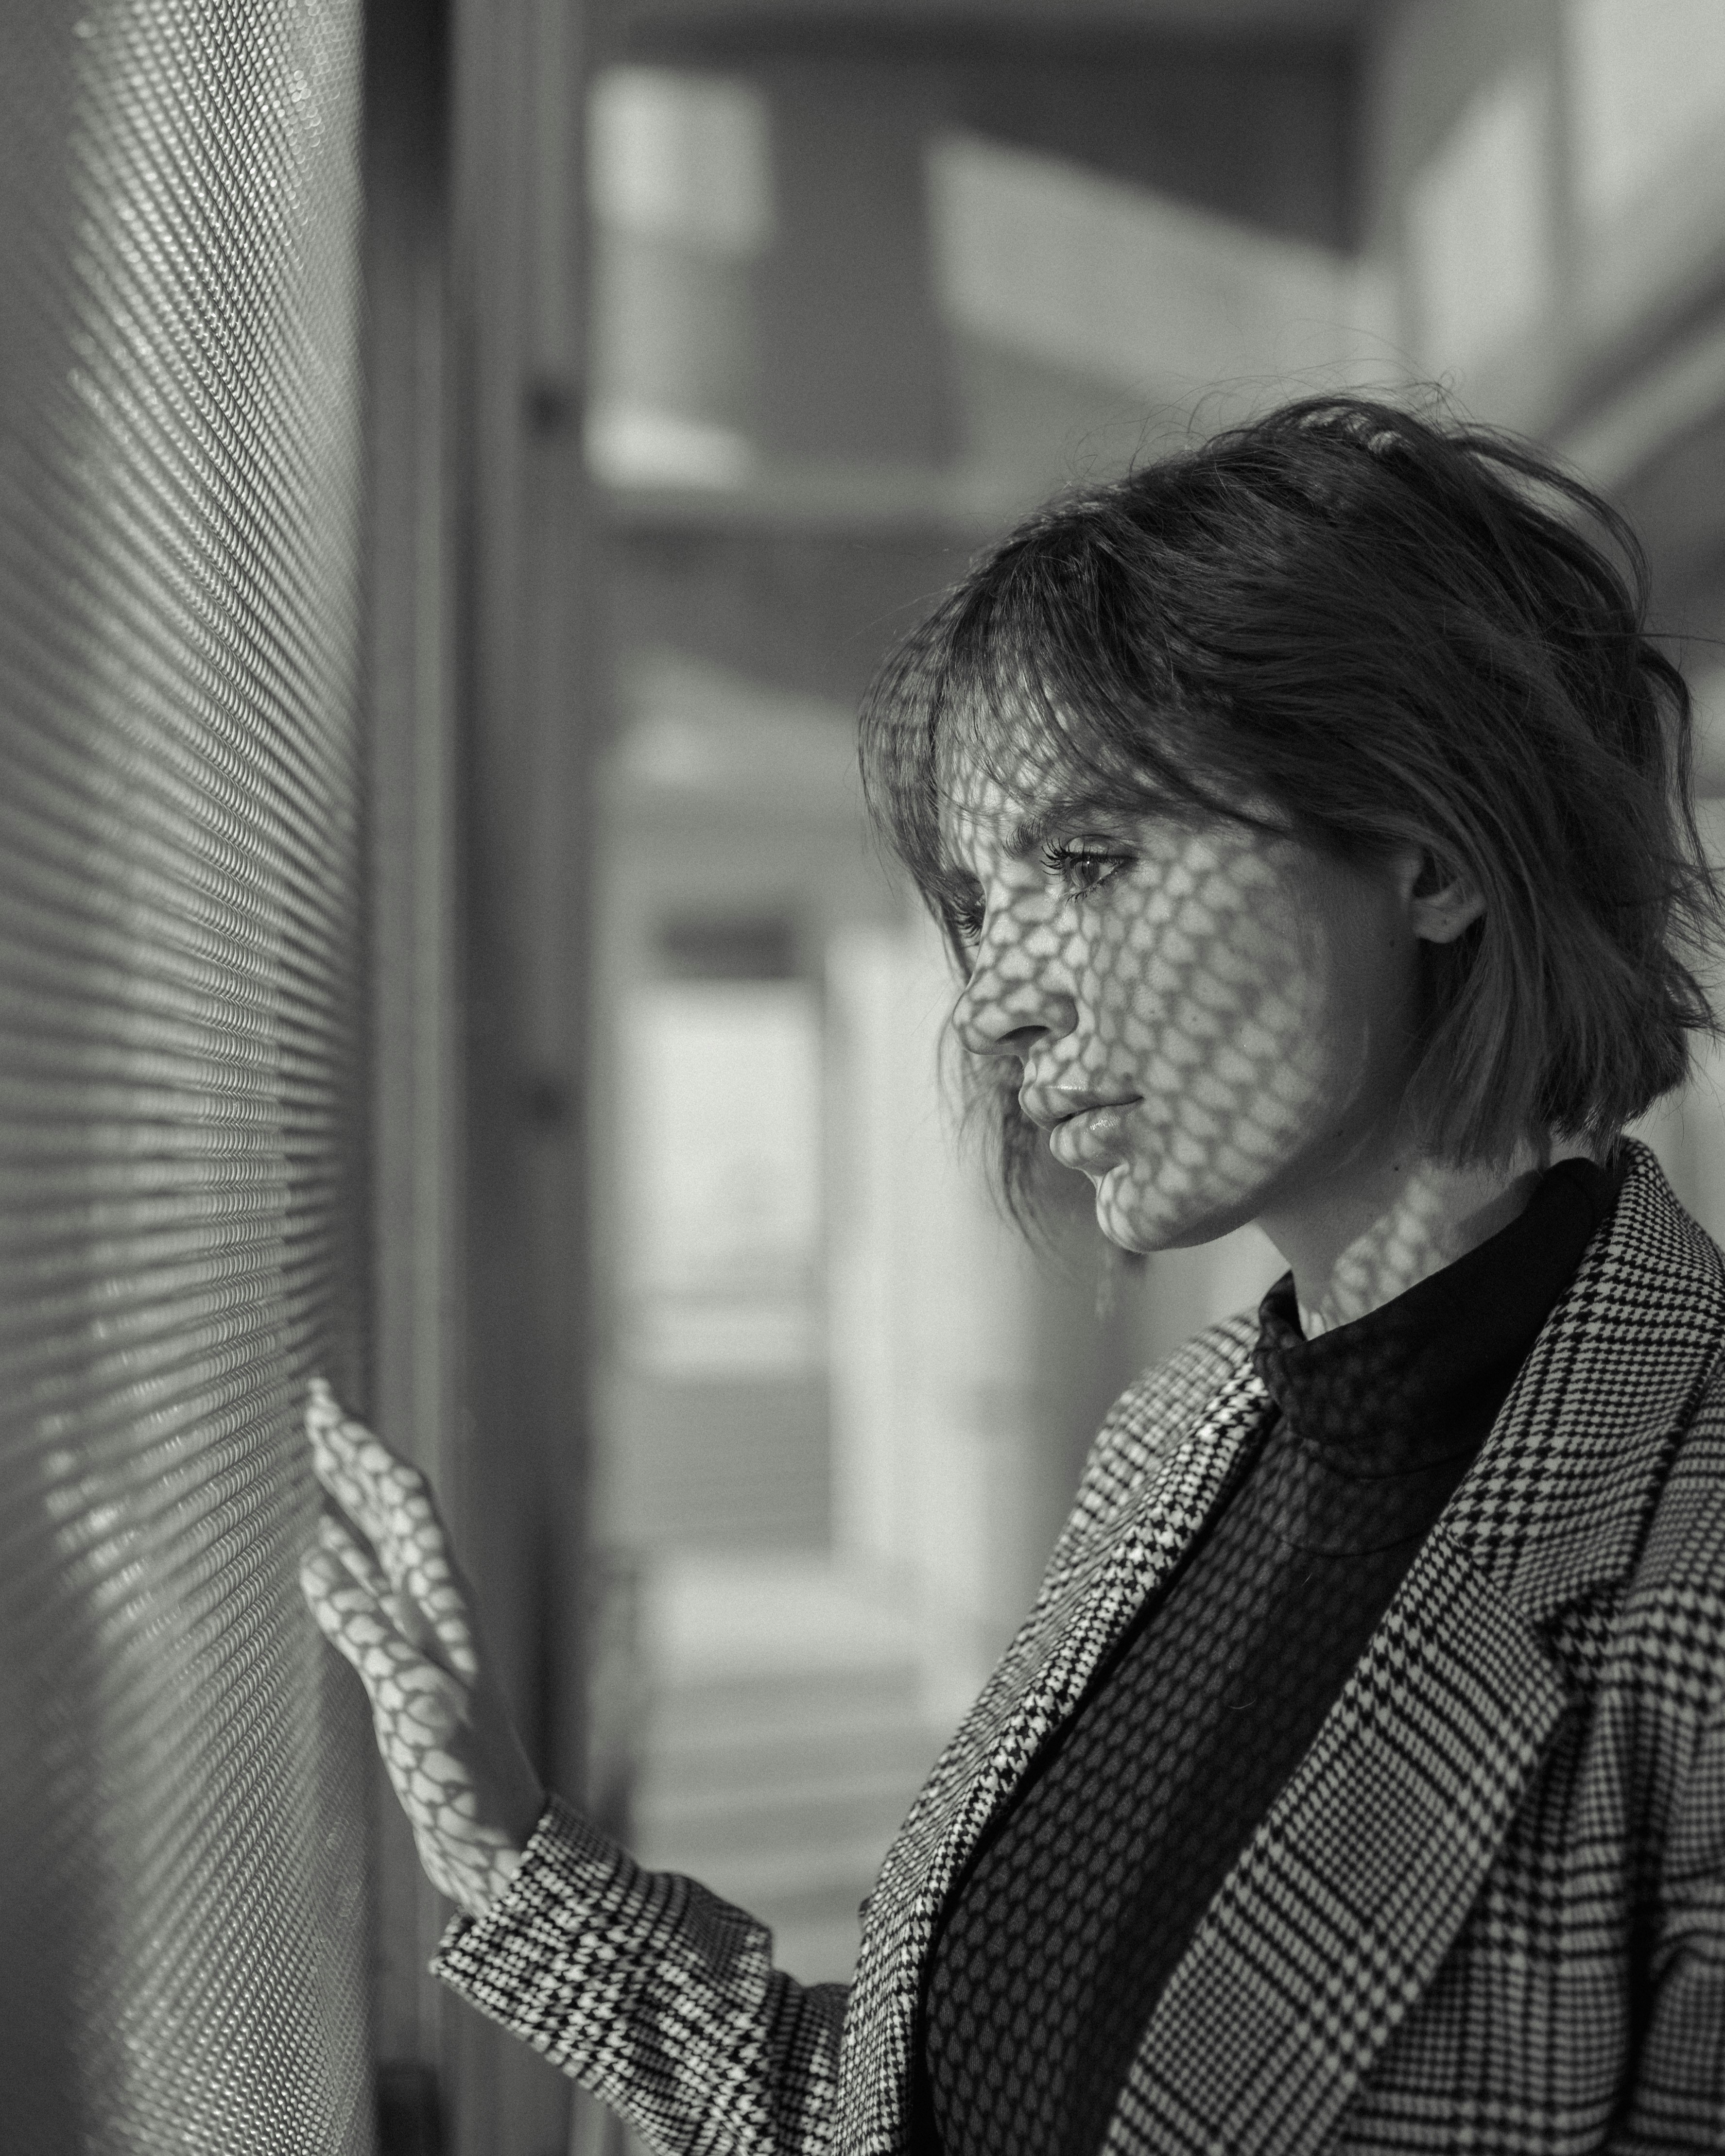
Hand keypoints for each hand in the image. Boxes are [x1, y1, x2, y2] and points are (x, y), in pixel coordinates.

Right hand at [299, 1379, 545, 1919]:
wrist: (496, 1837)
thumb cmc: (464, 1779)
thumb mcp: (413, 1702)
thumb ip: (368, 1633)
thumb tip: (315, 1560)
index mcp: (443, 1601)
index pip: (400, 1500)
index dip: (361, 1448)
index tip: (323, 1401)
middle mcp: (434, 1603)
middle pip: (391, 1506)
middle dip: (353, 1454)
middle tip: (314, 1403)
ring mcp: (420, 1631)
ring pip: (378, 1542)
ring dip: (347, 1497)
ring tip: (315, 1456)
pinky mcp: (406, 1665)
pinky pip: (367, 1593)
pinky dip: (340, 1562)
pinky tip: (317, 1552)